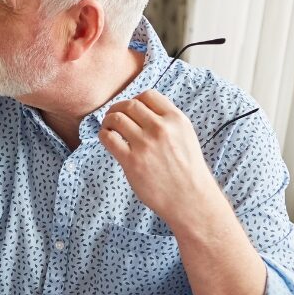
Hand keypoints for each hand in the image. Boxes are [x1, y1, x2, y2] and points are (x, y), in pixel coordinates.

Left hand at [98, 89, 222, 226]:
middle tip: (113, 117)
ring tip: (108, 128)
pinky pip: (109, 138)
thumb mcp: (186, 136)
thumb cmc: (187, 170)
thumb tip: (142, 112)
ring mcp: (145, 144)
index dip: (135, 100)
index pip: (148, 95)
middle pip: (130, 105)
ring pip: (116, 118)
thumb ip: (168, 122)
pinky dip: (103, 135)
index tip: (130, 110)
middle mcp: (161, 128)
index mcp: (176, 119)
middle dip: (118, 108)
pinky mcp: (132, 161)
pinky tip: (107, 139)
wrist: (190, 198)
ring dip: (108, 120)